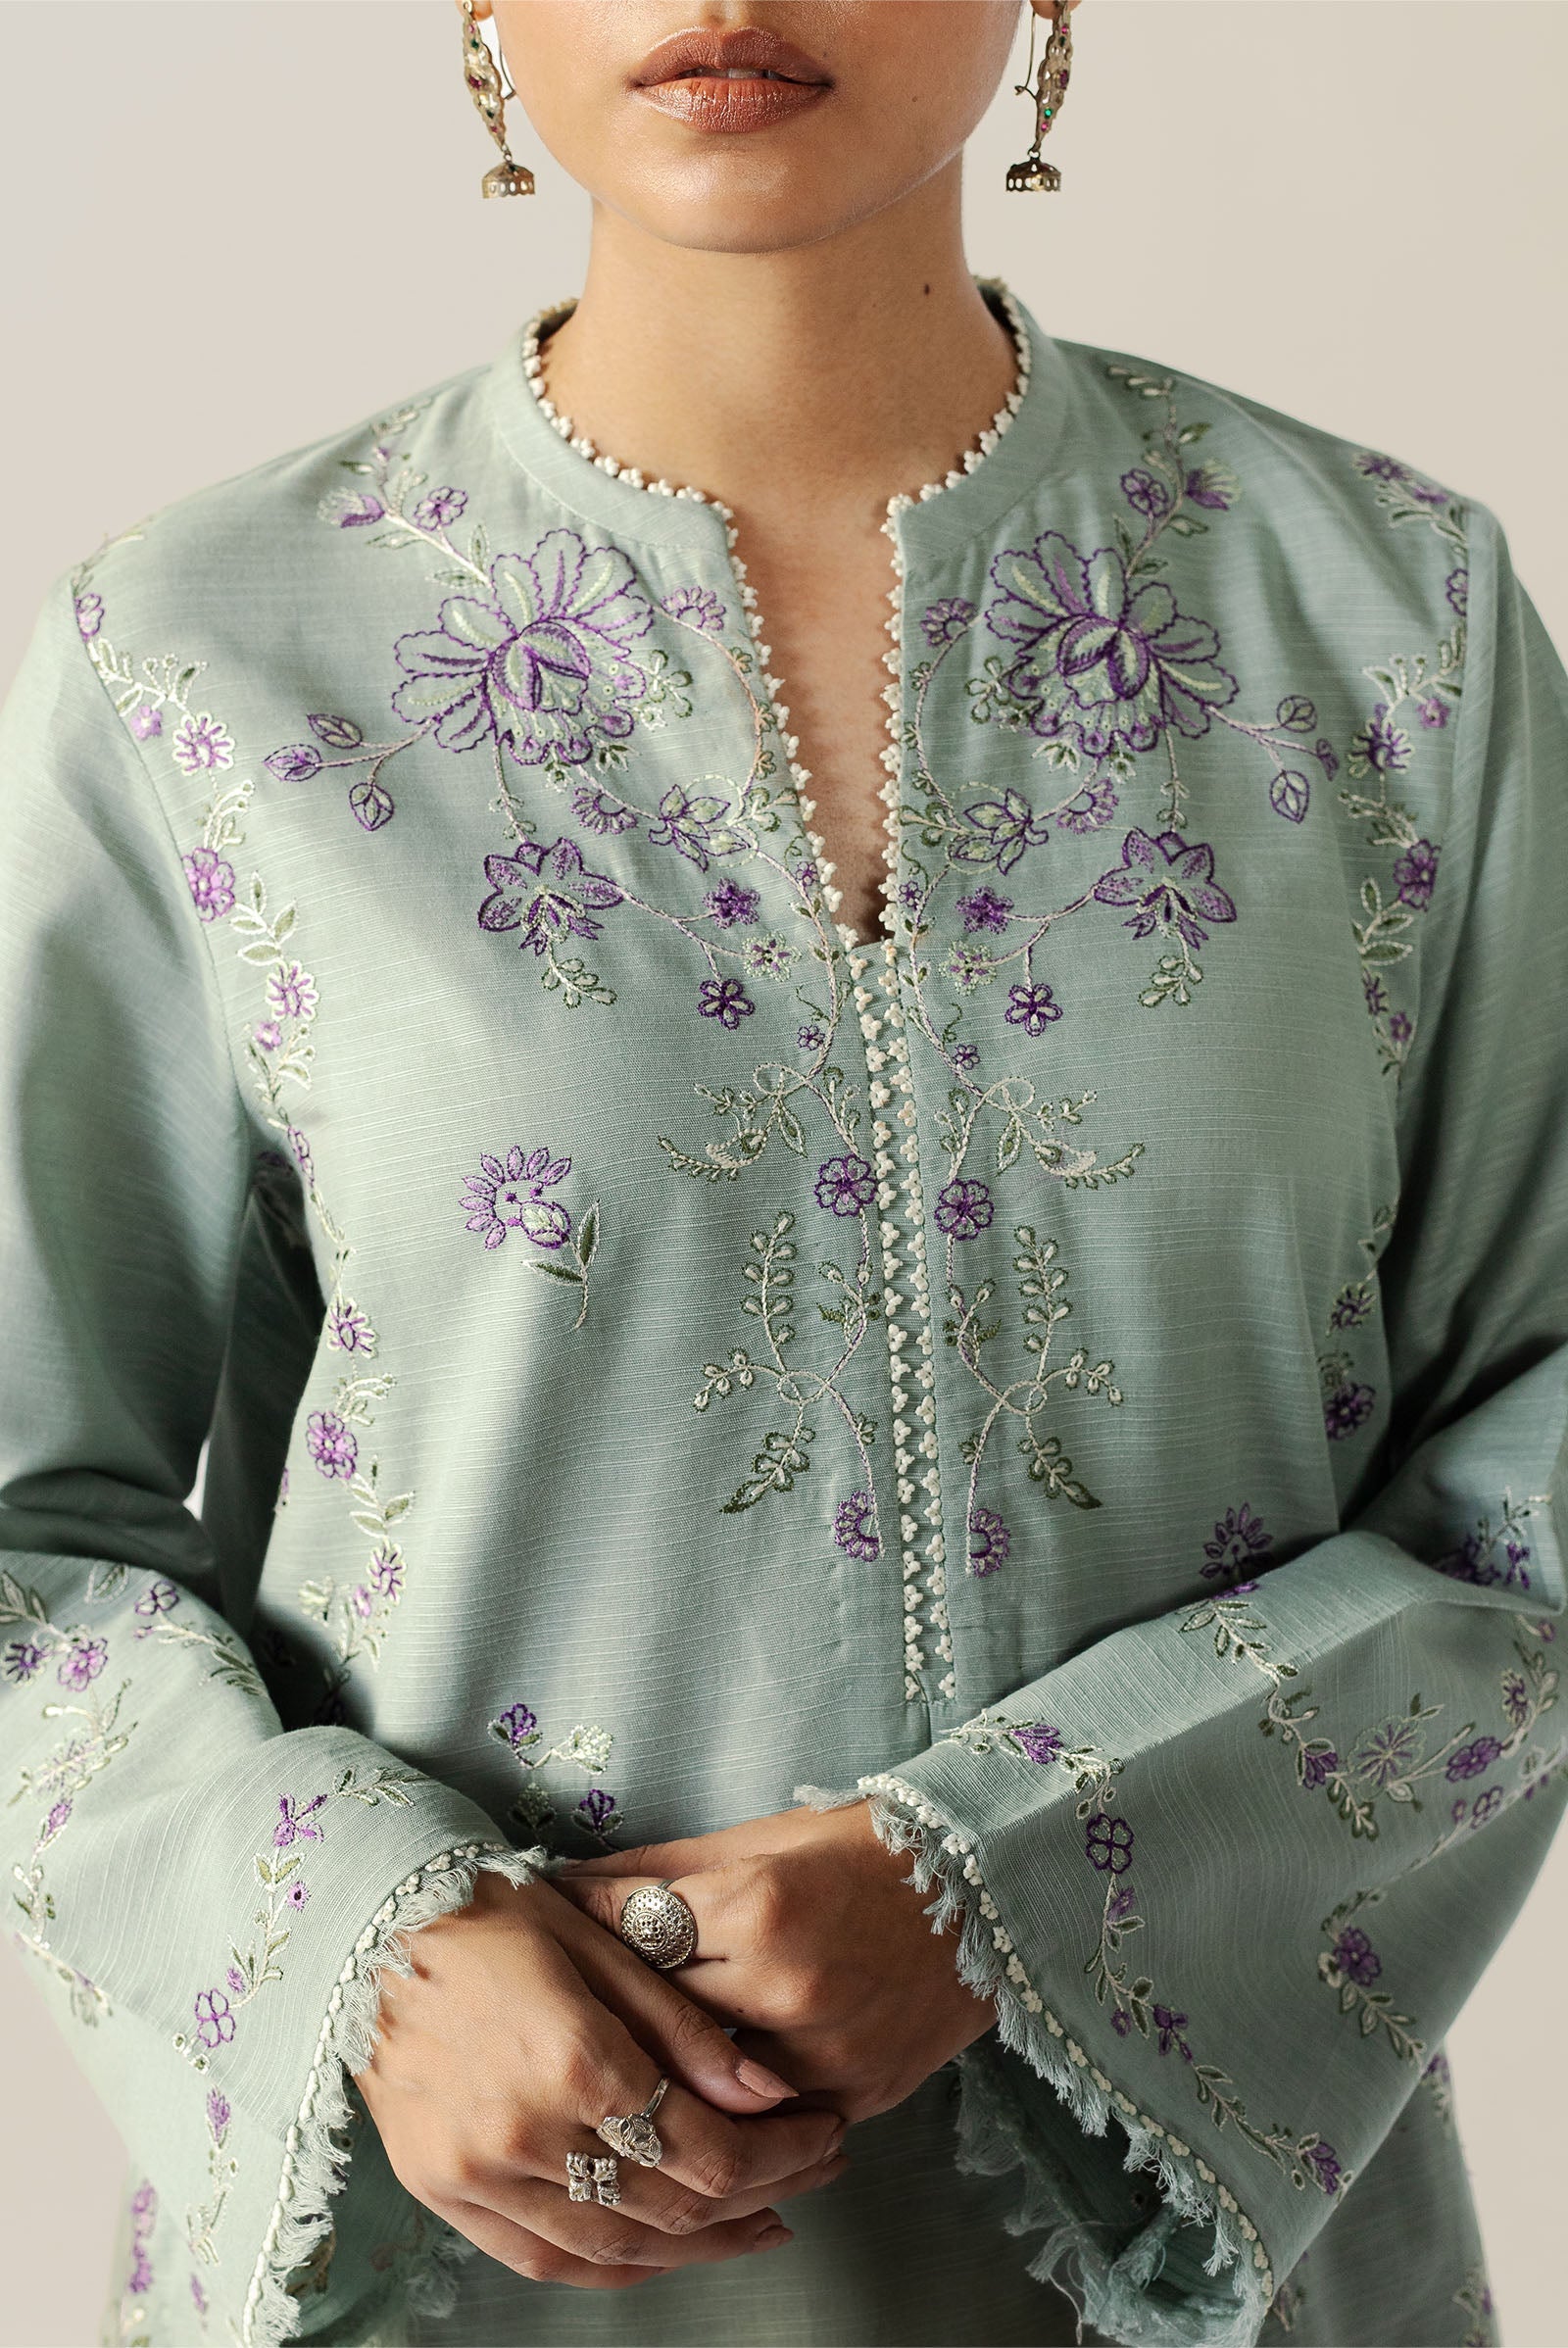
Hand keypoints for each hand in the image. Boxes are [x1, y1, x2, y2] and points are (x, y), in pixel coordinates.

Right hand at [352, 1867, 848, 2288]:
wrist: (366, 1929)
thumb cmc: (490, 1913)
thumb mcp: (601, 1939)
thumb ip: (685, 2026)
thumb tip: (769, 2093)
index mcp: (571, 2057)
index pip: (704, 2147)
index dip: (781, 2152)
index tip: (821, 2131)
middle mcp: (522, 2132)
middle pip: (672, 2205)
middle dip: (761, 2196)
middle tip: (813, 2172)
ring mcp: (476, 2174)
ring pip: (615, 2249)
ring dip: (700, 2246)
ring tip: (760, 2220)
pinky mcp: (443, 2193)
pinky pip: (545, 2260)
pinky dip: (617, 2266)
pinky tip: (666, 2246)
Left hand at [552, 1799, 995, 2124]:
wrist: (986, 1893)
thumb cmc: (865, 1849)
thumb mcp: (760, 1838)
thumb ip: (663, 1870)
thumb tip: (567, 1886)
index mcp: (756, 1906)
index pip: (632, 1930)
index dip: (581, 1928)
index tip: (543, 1926)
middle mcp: (784, 1987)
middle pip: (656, 2019)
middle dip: (605, 2008)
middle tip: (555, 2006)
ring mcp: (823, 2054)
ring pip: (703, 2089)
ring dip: (662, 2074)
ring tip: (611, 2063)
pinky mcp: (854, 2097)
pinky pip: (765, 2121)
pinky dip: (731, 2109)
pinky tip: (696, 2097)